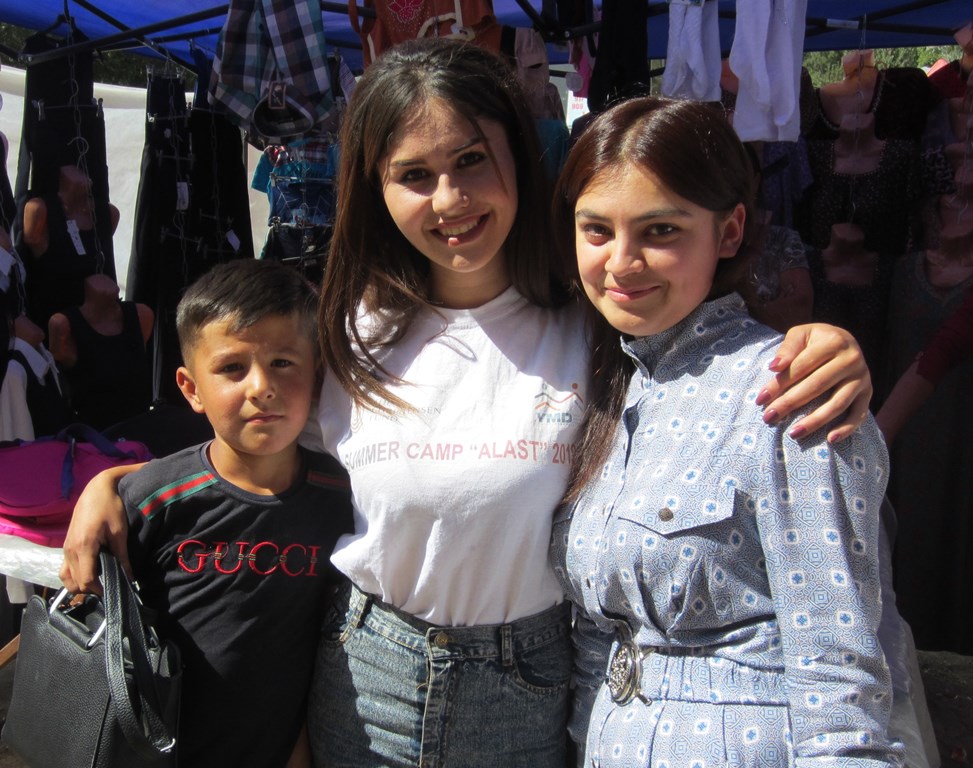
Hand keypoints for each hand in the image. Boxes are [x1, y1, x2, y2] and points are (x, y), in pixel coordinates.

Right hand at [59, 464, 141, 593]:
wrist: (96, 489)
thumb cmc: (110, 507)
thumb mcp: (120, 532)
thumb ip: (123, 556)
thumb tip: (130, 577)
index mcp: (83, 547)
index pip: (86, 579)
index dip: (99, 589)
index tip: (113, 592)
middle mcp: (70, 550)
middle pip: (75, 582)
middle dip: (90, 589)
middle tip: (108, 587)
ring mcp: (65, 548)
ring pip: (66, 577)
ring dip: (79, 584)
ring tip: (98, 582)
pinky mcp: (66, 545)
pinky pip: (65, 568)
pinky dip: (74, 575)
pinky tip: (89, 572)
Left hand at [756, 323, 871, 443]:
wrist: (844, 342)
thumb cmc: (815, 340)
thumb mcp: (801, 334)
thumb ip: (788, 348)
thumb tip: (775, 367)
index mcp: (834, 342)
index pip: (801, 366)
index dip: (780, 383)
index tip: (760, 399)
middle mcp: (852, 359)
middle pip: (817, 386)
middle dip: (790, 403)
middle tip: (768, 418)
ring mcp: (862, 378)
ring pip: (837, 403)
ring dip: (814, 421)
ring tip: (792, 434)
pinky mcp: (868, 393)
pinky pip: (860, 414)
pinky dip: (847, 428)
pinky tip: (830, 439)